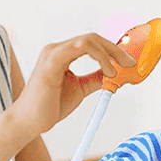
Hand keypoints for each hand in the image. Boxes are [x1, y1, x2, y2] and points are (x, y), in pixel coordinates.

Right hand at [14, 33, 135, 135]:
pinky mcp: (51, 62)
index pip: (92, 43)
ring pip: (88, 40)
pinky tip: (108, 72)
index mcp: (62, 54)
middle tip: (130, 64)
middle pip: (93, 38)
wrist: (29, 122)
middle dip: (115, 50)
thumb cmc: (50, 106)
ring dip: (109, 53)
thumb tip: (116, 73)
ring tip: (117, 71)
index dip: (112, 50)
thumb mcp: (80, 89)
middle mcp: (56, 49)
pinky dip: (99, 57)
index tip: (128, 63)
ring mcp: (53, 53)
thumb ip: (96, 78)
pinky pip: (80, 48)